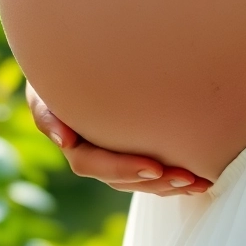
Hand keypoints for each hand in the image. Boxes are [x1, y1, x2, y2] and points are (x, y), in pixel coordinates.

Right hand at [25, 82, 212, 195]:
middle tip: (187, 178)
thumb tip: (64, 141)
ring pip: (141, 180)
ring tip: (199, 182)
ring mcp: (115, 155)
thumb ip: (47, 113)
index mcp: (74, 144)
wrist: (79, 61)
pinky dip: (174, 177)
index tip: (156, 167)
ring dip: (170, 184)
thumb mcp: (44, 89)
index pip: (94, 164)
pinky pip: (153, 172)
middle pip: (122, 179)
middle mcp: (94, 156)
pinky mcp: (135, 150)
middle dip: (156, 182)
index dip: (124, 168)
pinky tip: (201, 179)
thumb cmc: (60, 70)